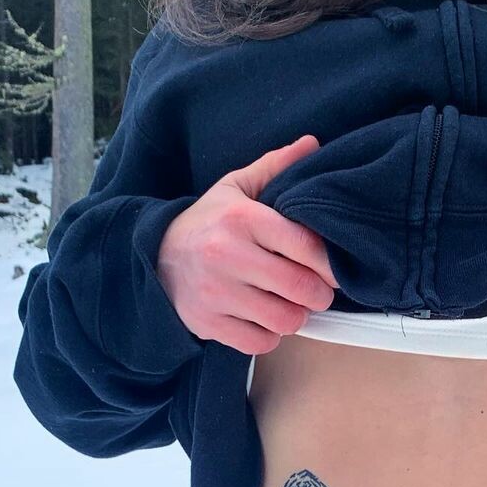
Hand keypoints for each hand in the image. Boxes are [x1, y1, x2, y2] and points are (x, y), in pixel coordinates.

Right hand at [157, 135, 337, 354]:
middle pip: (302, 288)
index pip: (307, 246)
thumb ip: (276, 167)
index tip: (332, 269)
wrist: (154, 256)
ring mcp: (215, 292)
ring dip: (296, 316)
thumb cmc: (208, 223)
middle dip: (319, 294)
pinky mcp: (208, 323)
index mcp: (241, 218)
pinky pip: (260, 342)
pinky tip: (264, 319)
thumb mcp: (237, 188)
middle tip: (316, 290)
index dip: (330, 264)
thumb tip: (313, 144)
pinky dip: (270, 336)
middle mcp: (227, 254)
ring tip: (289, 303)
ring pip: (285, 320)